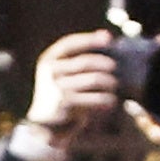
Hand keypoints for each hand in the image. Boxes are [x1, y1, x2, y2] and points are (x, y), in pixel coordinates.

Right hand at [5, 29, 125, 160]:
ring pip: (94, 80)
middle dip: (104, 64)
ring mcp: (57, 87)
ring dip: (109, 82)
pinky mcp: (66, 104)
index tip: (109, 38)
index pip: (70, 44)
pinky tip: (111, 101)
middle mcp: (50, 72)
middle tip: (114, 67)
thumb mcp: (62, 74)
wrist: (45, 124)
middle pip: (85, 62)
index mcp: (48, 60)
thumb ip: (79, 58)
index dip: (90, 39)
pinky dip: (107, 99)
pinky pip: (95, 98)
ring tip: (113, 85)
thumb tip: (108, 36)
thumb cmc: (59, 95)